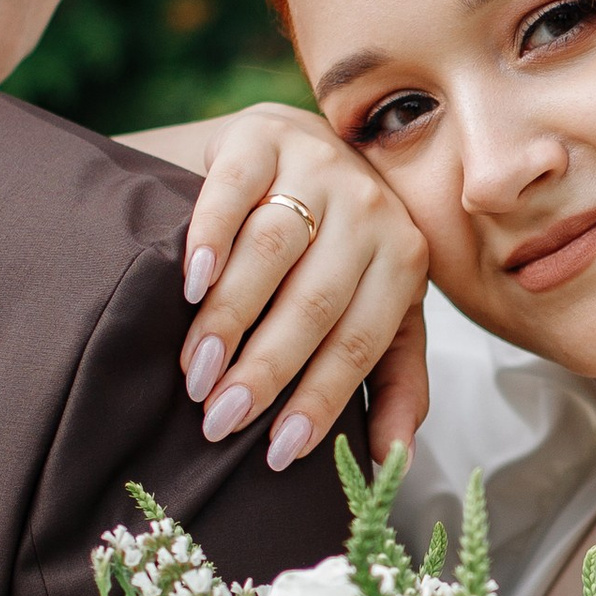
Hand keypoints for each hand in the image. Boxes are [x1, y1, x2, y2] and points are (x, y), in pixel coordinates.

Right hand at [175, 105, 429, 468]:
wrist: (303, 152)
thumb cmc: (340, 253)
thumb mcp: (381, 311)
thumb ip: (395, 381)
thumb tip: (394, 460)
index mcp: (405, 257)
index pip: (360, 343)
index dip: (319, 401)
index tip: (276, 454)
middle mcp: (370, 207)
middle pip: (315, 301)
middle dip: (267, 369)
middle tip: (220, 420)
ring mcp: (317, 164)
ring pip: (273, 249)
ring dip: (232, 316)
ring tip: (196, 371)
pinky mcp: (261, 134)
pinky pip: (234, 190)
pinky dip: (211, 237)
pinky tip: (189, 283)